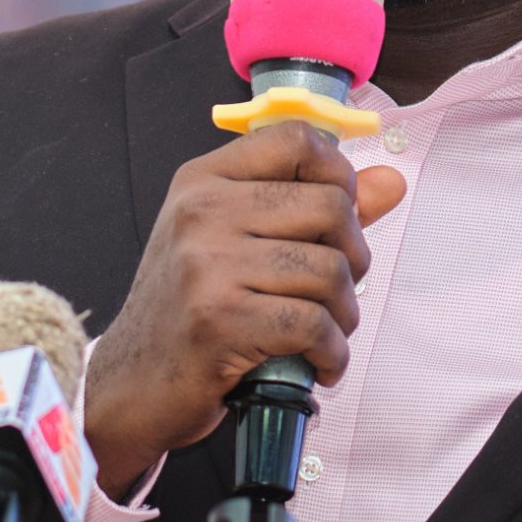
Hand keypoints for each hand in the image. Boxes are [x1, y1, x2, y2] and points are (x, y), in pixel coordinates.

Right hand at [83, 121, 405, 496]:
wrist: (131, 382)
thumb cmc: (188, 311)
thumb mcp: (236, 242)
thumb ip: (314, 208)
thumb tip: (390, 183)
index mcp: (203, 180)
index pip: (296, 139)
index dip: (338, 174)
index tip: (338, 217)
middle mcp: (202, 210)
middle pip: (330, 205)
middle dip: (353, 257)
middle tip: (333, 292)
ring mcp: (207, 263)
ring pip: (330, 269)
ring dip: (344, 314)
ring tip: (323, 334)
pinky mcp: (219, 319)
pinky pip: (313, 325)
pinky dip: (331, 353)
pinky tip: (319, 363)